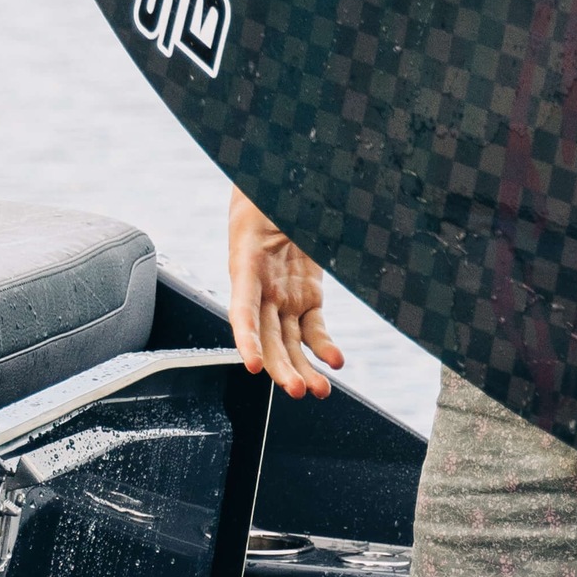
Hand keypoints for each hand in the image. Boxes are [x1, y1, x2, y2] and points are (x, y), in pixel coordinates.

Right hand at [227, 188, 343, 398]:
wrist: (279, 185)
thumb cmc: (272, 187)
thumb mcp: (274, 195)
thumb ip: (283, 211)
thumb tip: (315, 204)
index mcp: (246, 262)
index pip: (241, 309)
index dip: (246, 339)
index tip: (252, 365)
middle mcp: (260, 286)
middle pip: (266, 336)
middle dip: (280, 366)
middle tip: (296, 391)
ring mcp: (282, 294)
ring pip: (288, 342)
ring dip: (301, 369)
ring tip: (318, 391)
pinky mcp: (304, 296)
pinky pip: (312, 329)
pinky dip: (323, 348)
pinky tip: (335, 363)